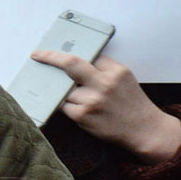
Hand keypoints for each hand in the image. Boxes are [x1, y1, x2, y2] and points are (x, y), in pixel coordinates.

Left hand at [32, 51, 180, 164]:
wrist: (143, 129)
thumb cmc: (132, 104)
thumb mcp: (124, 79)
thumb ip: (104, 69)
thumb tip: (76, 62)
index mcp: (116, 70)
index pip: (88, 55)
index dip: (70, 53)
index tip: (54, 50)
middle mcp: (104, 83)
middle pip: (70, 64)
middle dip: (50, 57)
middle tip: (37, 55)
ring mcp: (92, 99)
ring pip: (65, 90)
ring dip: (68, 93)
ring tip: (86, 100)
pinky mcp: (82, 115)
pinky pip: (64, 105)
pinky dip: (68, 106)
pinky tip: (82, 110)